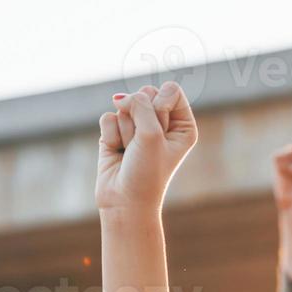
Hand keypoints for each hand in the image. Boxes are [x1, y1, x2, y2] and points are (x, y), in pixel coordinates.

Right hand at [96, 82, 196, 211]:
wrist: (124, 202)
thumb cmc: (147, 172)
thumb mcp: (151, 134)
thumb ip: (139, 104)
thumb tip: (118, 97)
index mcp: (182, 124)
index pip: (170, 89)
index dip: (160, 104)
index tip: (159, 128)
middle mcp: (161, 123)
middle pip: (146, 93)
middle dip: (141, 118)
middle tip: (143, 145)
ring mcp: (137, 127)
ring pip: (125, 106)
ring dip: (126, 132)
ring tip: (130, 153)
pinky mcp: (116, 133)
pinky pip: (108, 118)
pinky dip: (111, 136)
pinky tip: (117, 153)